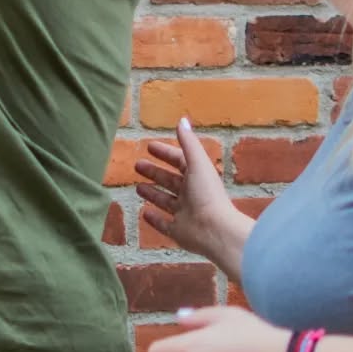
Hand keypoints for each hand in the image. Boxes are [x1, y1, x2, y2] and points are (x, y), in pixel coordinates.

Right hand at [136, 117, 241, 265]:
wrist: (215, 231)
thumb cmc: (207, 194)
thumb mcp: (198, 164)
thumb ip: (188, 143)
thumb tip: (182, 119)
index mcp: (197, 176)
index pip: (179, 160)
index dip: (165, 153)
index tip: (149, 146)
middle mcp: (191, 194)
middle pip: (170, 180)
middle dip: (154, 172)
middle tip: (137, 165)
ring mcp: (184, 213)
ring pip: (165, 201)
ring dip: (152, 193)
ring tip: (137, 187)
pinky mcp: (178, 231)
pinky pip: (164, 224)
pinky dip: (154, 218)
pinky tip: (143, 213)